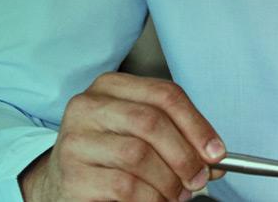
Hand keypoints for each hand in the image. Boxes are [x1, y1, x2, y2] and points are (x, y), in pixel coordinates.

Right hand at [18, 73, 225, 201]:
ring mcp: (76, 139)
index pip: (164, 94)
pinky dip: (150, 199)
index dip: (197, 124)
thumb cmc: (107, 159)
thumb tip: (214, 158)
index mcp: (111, 87)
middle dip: (184, 155)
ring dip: (168, 182)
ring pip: (138, 155)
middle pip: (151, 122)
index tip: (216, 152)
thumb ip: (177, 141)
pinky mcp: (72, 174)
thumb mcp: (140, 137)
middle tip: (198, 179)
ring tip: (175, 194)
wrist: (62, 185)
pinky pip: (125, 186)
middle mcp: (88, 106)